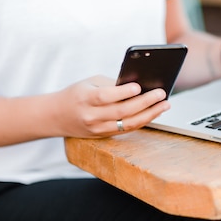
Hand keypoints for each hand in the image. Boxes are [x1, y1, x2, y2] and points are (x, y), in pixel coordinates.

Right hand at [54, 76, 169, 137]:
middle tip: (161, 94)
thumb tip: (139, 85)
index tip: (139, 86)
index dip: (123, 92)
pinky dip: (142, 121)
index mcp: (85, 99)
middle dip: (145, 103)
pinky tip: (154, 112)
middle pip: (122, 112)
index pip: (106, 97)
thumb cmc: (76, 94)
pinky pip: (126, 129)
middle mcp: (91, 116)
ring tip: (164, 105)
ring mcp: (98, 129)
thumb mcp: (89, 83)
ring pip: (128, 124)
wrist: (56, 116)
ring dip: (149, 114)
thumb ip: (111, 85)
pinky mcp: (103, 136)